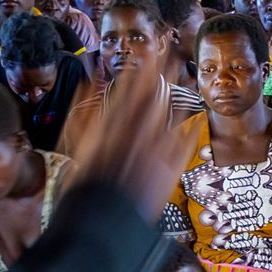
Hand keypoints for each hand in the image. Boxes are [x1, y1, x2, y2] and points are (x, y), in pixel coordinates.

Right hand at [63, 47, 179, 212]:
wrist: (102, 222)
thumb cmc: (84, 187)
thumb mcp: (76, 147)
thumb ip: (83, 113)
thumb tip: (87, 83)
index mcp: (112, 125)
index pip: (130, 88)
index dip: (141, 67)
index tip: (148, 50)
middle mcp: (136, 132)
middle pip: (152, 94)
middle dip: (161, 70)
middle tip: (169, 50)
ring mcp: (155, 149)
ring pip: (169, 113)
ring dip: (176, 90)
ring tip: (182, 70)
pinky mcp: (169, 169)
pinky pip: (184, 143)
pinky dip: (189, 127)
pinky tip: (195, 116)